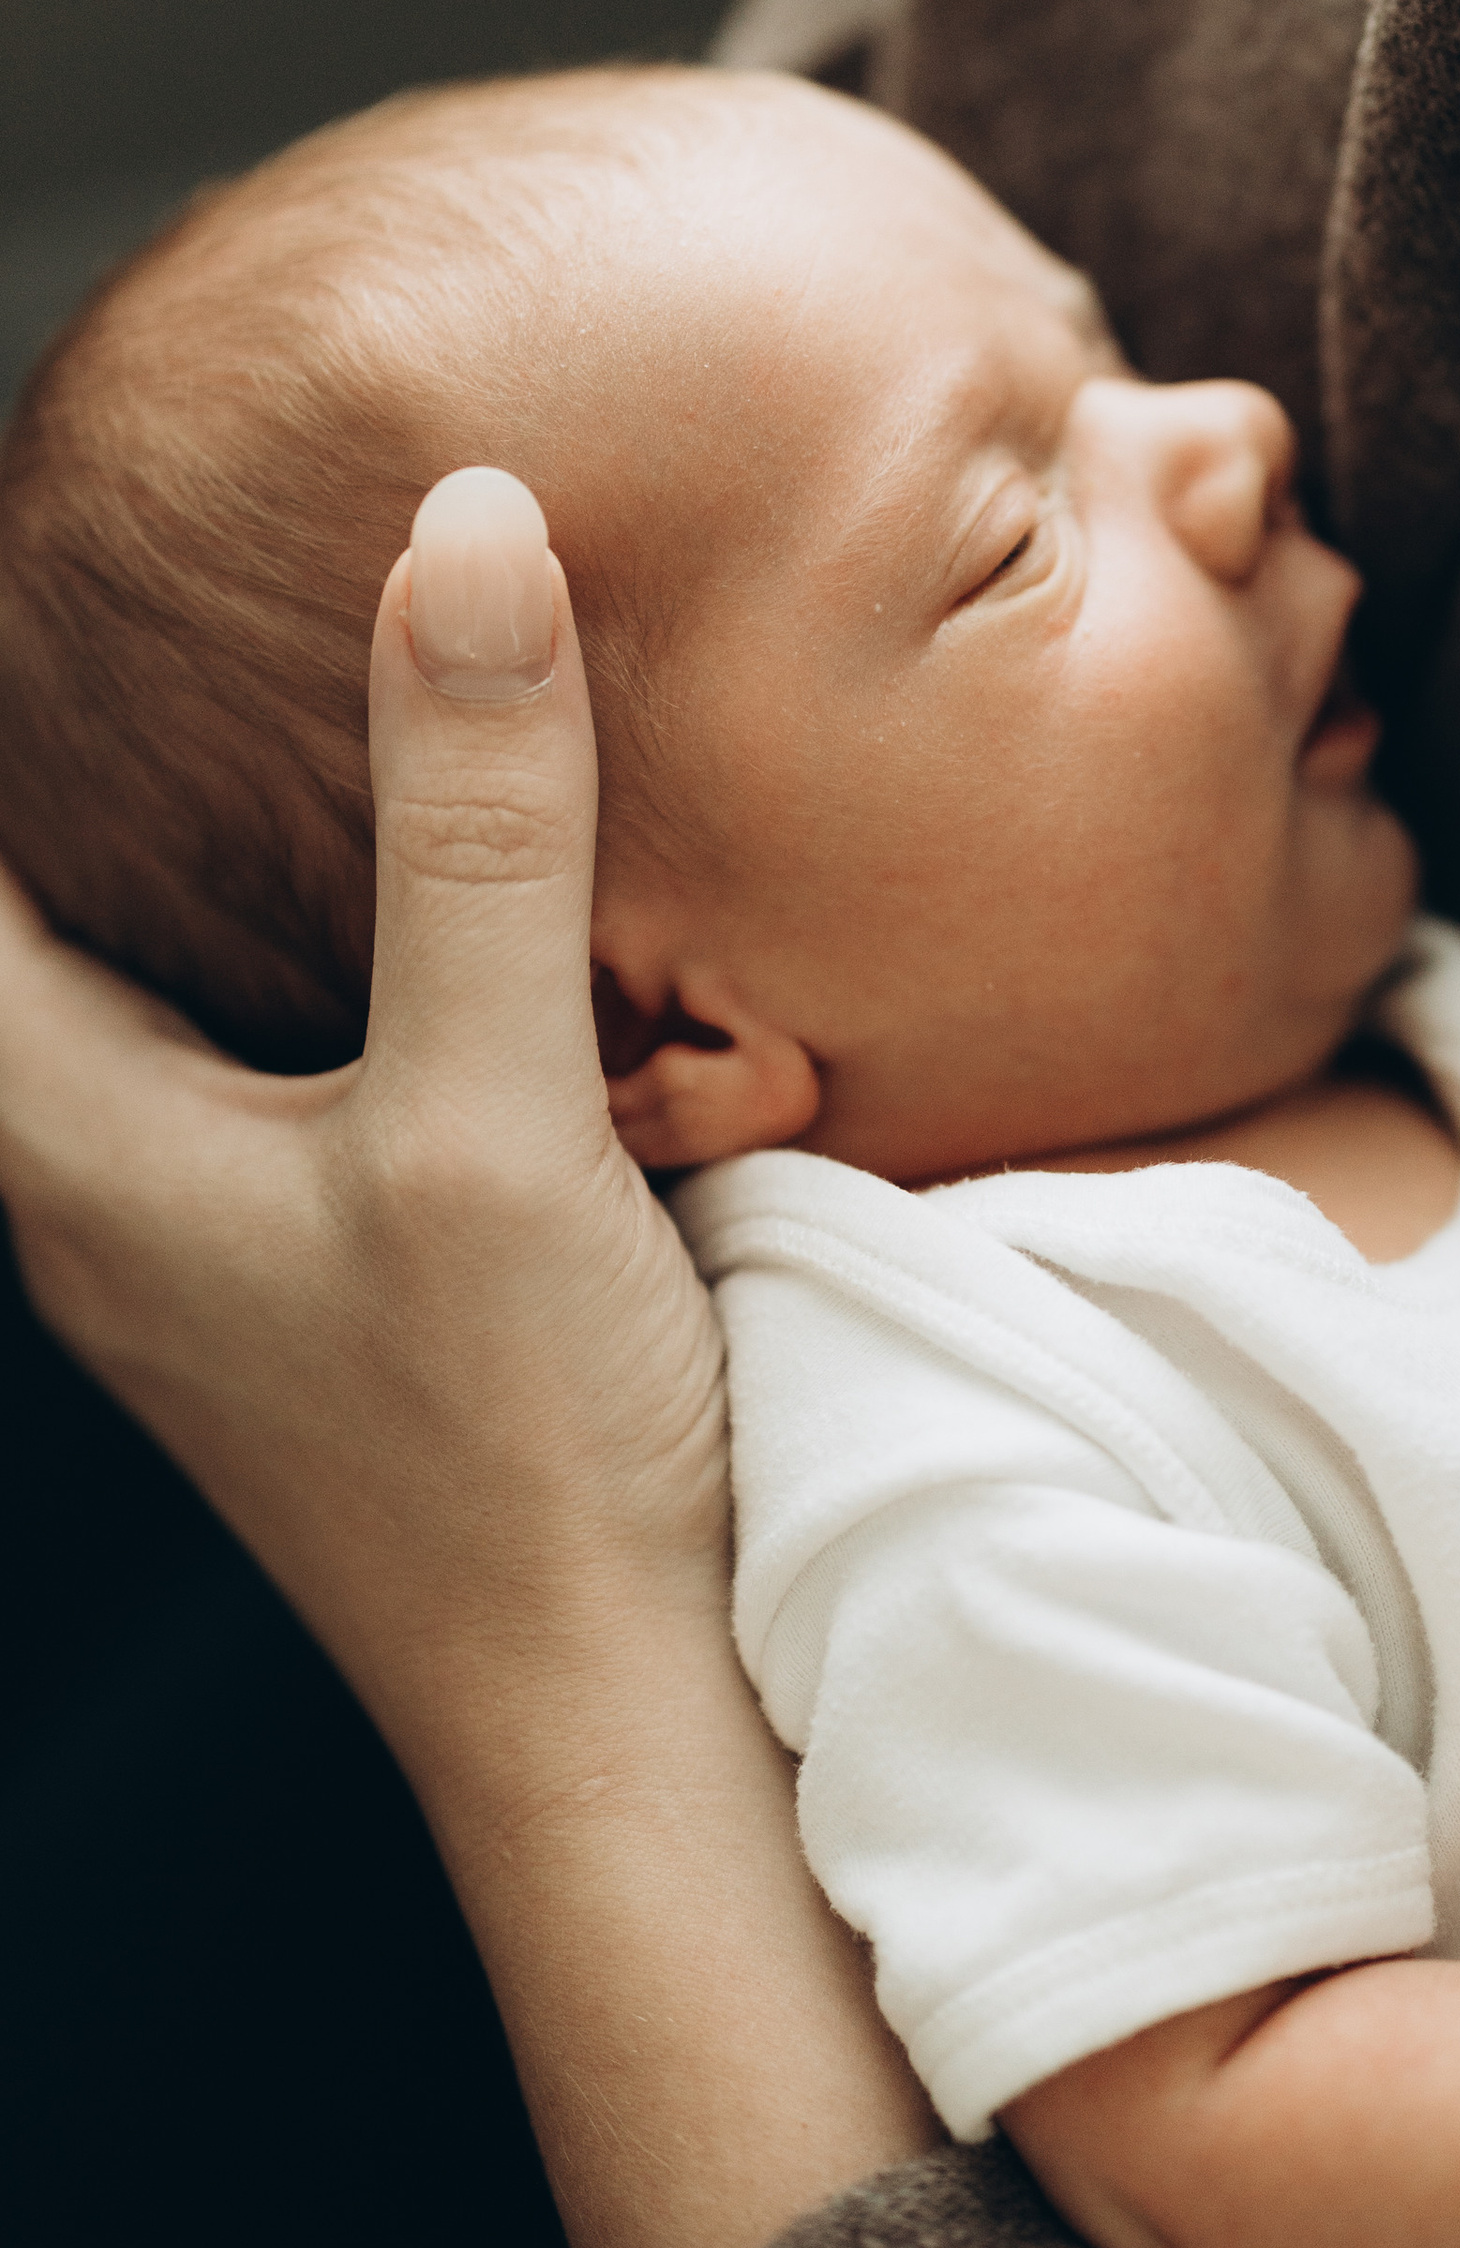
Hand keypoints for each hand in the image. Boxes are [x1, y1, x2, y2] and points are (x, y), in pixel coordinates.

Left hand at [0, 469, 727, 1799]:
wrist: (611, 1711)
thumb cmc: (520, 1458)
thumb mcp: (490, 1114)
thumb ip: (477, 827)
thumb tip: (466, 536)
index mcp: (66, 1137)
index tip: (48, 563)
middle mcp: (94, 1191)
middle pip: (17, 924)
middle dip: (63, 764)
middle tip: (139, 601)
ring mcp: (198, 1250)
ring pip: (127, 994)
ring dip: (181, 861)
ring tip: (253, 714)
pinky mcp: (309, 1285)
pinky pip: (238, 1067)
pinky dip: (277, 957)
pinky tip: (397, 919)